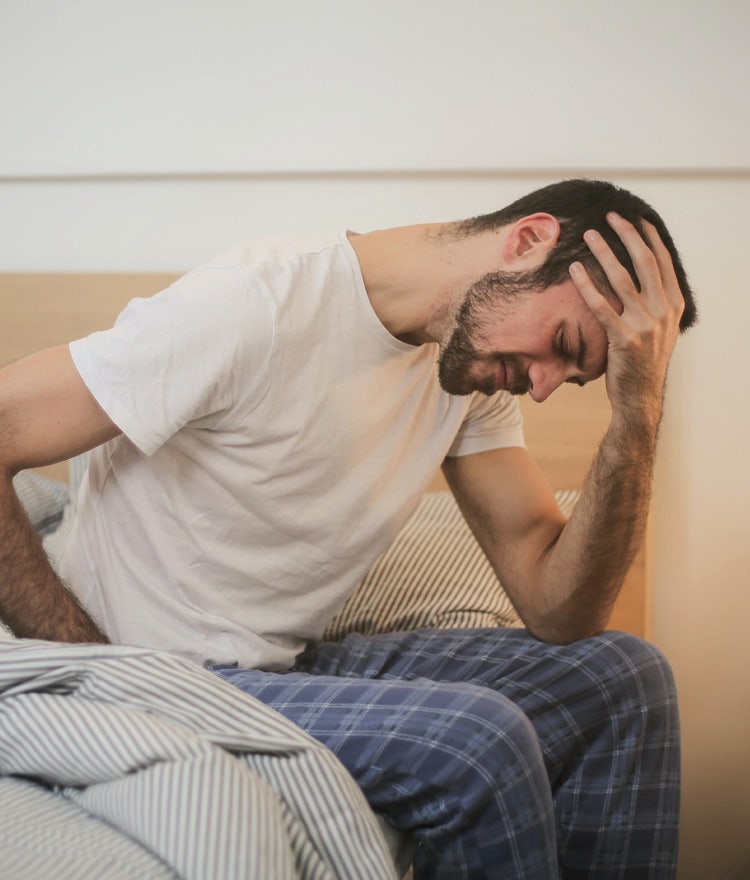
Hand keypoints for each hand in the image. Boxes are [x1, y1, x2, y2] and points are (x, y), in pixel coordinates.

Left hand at [569, 213, 684, 431]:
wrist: (639, 397)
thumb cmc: (642, 361)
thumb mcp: (659, 329)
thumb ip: (654, 302)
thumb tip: (641, 275)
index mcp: (673, 304)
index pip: (662, 262)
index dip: (648, 238)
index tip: (634, 218)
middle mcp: (663, 311)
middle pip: (644, 262)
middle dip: (627, 235)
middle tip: (611, 216)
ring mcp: (645, 325)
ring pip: (622, 279)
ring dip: (605, 253)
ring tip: (589, 235)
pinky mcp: (623, 339)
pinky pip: (601, 306)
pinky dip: (587, 285)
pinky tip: (575, 270)